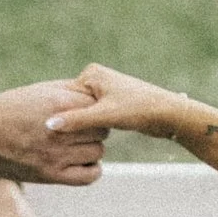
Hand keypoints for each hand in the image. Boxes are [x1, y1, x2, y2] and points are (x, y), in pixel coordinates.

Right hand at [0, 79, 106, 183]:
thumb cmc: (13, 108)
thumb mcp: (42, 91)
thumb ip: (72, 91)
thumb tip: (98, 95)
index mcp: (60, 104)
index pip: (98, 107)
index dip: (95, 109)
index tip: (87, 112)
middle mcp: (60, 130)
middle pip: (101, 129)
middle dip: (94, 128)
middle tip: (81, 129)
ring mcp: (56, 154)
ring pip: (97, 151)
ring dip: (91, 147)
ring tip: (77, 144)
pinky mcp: (50, 175)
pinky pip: (89, 175)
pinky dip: (92, 169)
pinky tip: (83, 161)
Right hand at [43, 62, 187, 146]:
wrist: (169, 113)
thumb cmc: (139, 110)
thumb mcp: (104, 116)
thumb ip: (77, 121)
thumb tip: (49, 126)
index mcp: (91, 74)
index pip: (64, 98)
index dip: (61, 116)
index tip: (51, 133)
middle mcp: (97, 80)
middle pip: (72, 107)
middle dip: (72, 123)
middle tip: (62, 140)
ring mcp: (104, 92)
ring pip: (83, 115)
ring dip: (81, 128)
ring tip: (77, 142)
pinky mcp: (112, 105)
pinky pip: (93, 119)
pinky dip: (90, 130)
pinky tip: (90, 141)